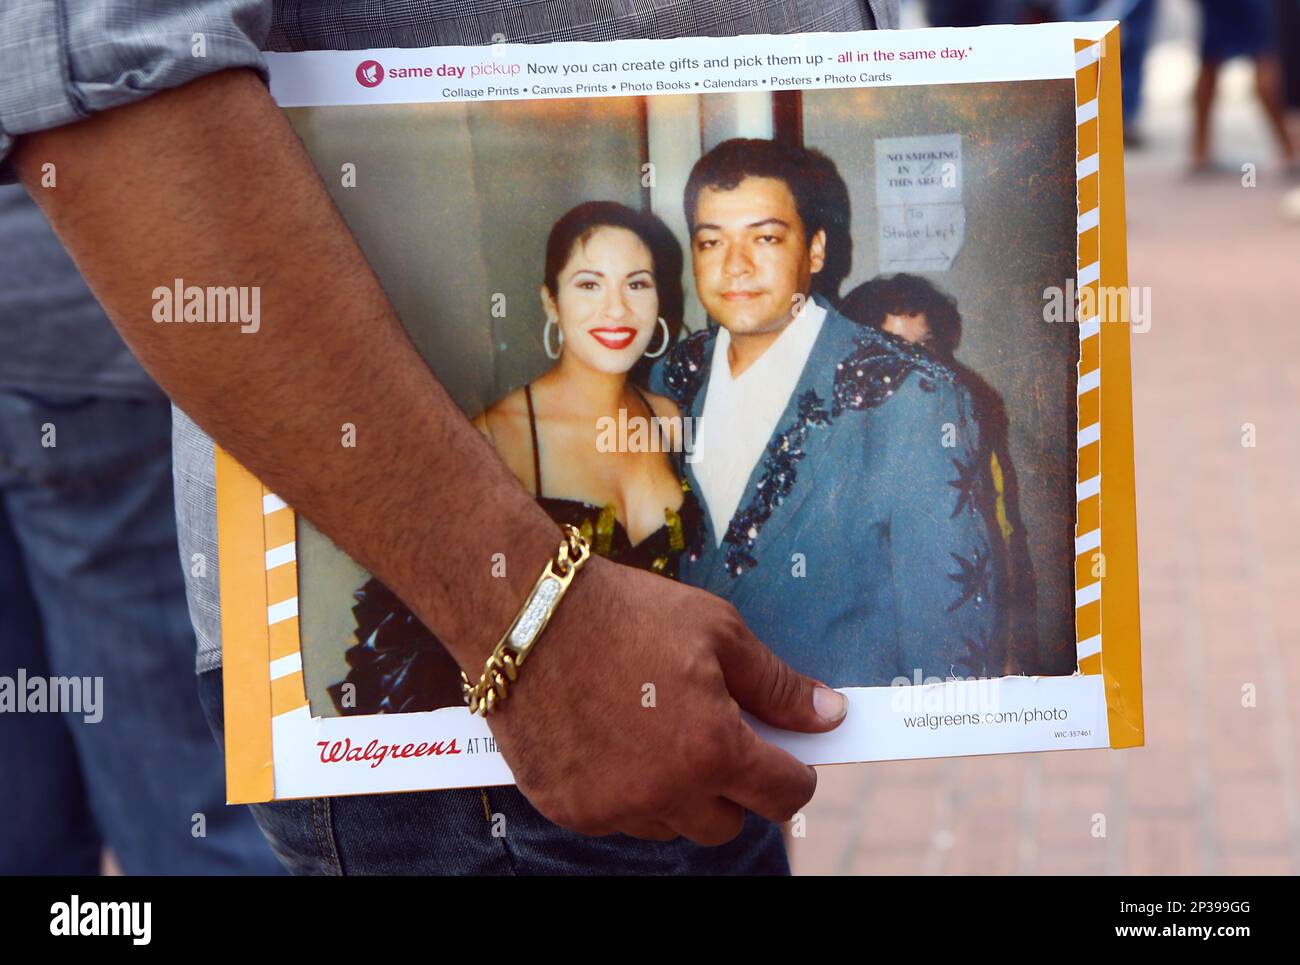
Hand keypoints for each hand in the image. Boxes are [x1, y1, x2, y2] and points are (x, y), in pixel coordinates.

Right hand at [485, 555, 847, 844]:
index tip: (784, 753)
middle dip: (732, 785)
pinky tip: (613, 739)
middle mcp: (664, 792)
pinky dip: (626, 791)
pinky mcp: (569, 810)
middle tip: (713, 734)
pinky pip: (620, 820)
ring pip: (671, 824)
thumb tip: (828, 715)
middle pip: (727, 823)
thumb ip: (777, 684)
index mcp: (712, 749)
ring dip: (677, 792)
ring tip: (654, 729)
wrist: (524, 613)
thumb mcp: (717, 631)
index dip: (793, 771)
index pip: (783, 794)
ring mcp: (612, 807)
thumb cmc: (625, 612)